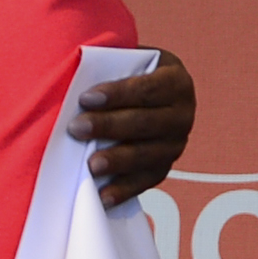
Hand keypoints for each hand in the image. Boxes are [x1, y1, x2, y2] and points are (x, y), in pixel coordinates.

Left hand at [76, 48, 195, 208]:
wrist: (143, 98)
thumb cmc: (126, 77)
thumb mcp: (126, 63)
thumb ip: (108, 68)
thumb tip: (75, 78)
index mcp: (175, 82)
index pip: (146, 89)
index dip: (116, 94)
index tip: (85, 98)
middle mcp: (182, 115)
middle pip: (145, 123)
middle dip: (109, 126)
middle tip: (77, 128)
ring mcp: (175, 145)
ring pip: (147, 155)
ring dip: (117, 161)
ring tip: (91, 165)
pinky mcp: (163, 167)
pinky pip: (145, 181)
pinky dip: (124, 190)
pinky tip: (103, 195)